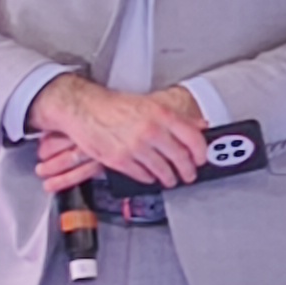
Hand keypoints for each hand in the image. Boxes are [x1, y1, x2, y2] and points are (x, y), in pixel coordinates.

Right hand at [33, 76, 209, 187]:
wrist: (84, 109)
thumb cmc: (114, 106)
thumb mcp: (150, 105)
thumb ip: (175, 118)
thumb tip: (199, 125)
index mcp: (162, 114)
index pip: (194, 138)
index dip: (201, 153)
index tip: (201, 159)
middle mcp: (151, 131)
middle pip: (180, 158)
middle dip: (188, 171)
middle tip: (188, 174)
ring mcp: (135, 147)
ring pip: (162, 170)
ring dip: (169, 178)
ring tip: (170, 179)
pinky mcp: (119, 160)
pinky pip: (142, 175)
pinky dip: (148, 178)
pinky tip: (150, 176)